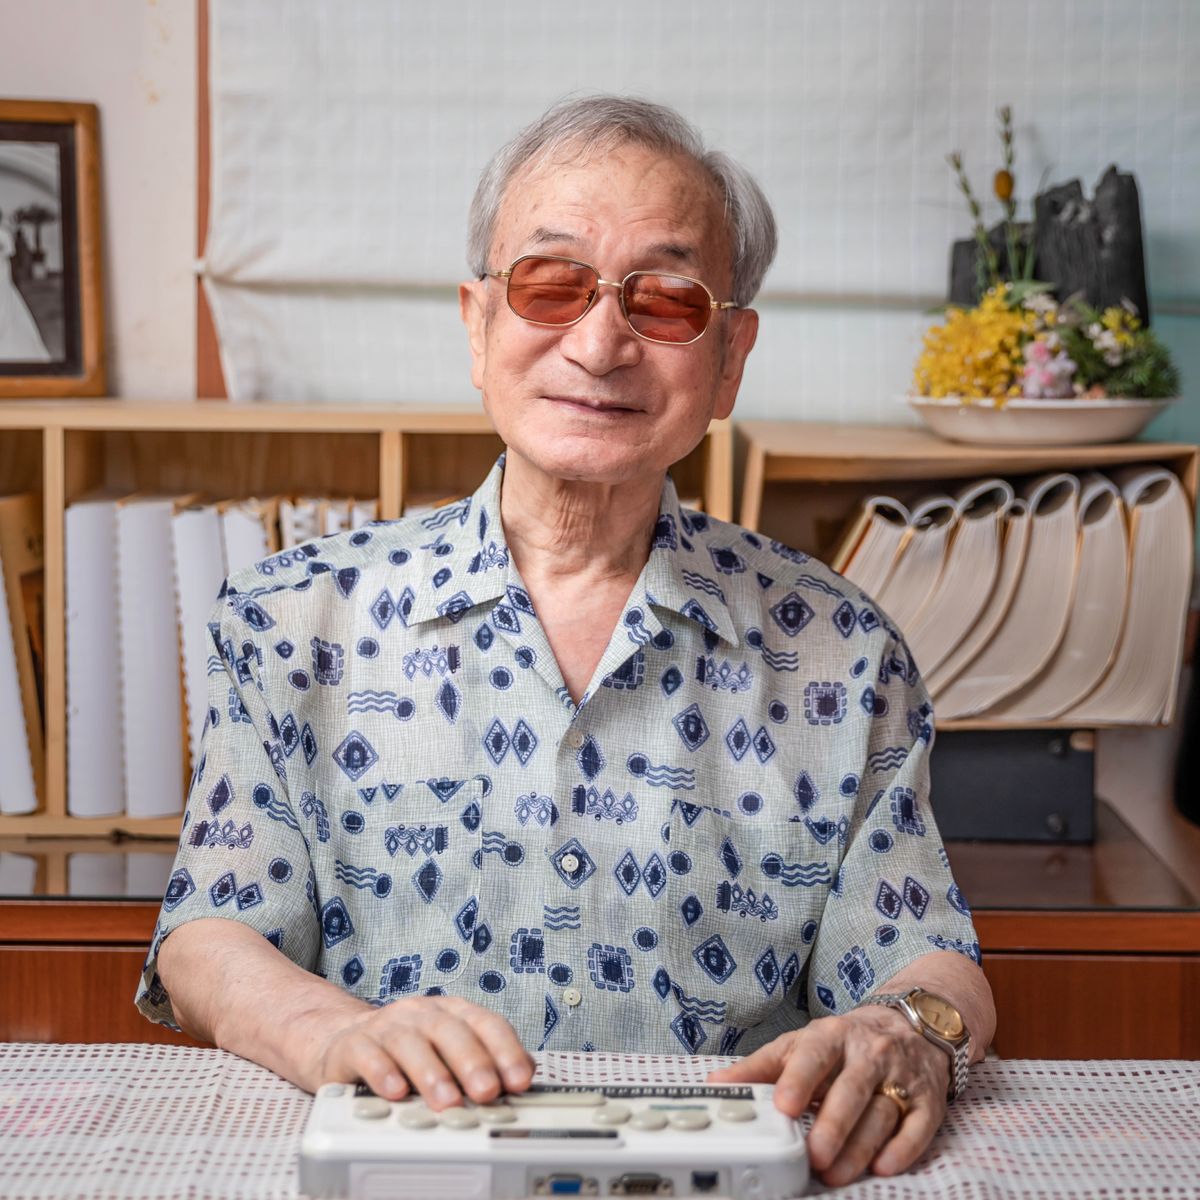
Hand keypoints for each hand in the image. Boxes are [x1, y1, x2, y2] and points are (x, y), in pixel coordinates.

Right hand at [309, 994, 535, 1108]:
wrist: (345, 1041)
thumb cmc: (408, 1051)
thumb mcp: (449, 1052)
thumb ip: (485, 1061)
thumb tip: (525, 1077)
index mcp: (452, 1013)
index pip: (486, 1023)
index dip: (505, 1050)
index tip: (519, 1080)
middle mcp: (421, 1014)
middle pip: (450, 1030)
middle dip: (472, 1061)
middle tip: (487, 1092)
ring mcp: (386, 1026)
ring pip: (410, 1042)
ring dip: (431, 1072)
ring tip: (447, 1101)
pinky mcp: (353, 1045)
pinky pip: (367, 1054)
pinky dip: (382, 1072)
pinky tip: (395, 1090)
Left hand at [707, 1006, 948, 1185]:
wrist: (909, 1025)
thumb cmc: (844, 1043)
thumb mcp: (801, 1045)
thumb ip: (761, 1068)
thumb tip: (717, 1085)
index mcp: (833, 1036)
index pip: (814, 1055)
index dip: (799, 1080)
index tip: (784, 1106)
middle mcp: (869, 1053)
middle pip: (851, 1090)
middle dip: (833, 1125)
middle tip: (813, 1155)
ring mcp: (901, 1076)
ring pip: (881, 1112)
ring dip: (859, 1147)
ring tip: (835, 1173)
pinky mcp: (928, 1100)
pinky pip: (919, 1125)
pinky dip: (903, 1148)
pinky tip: (884, 1166)